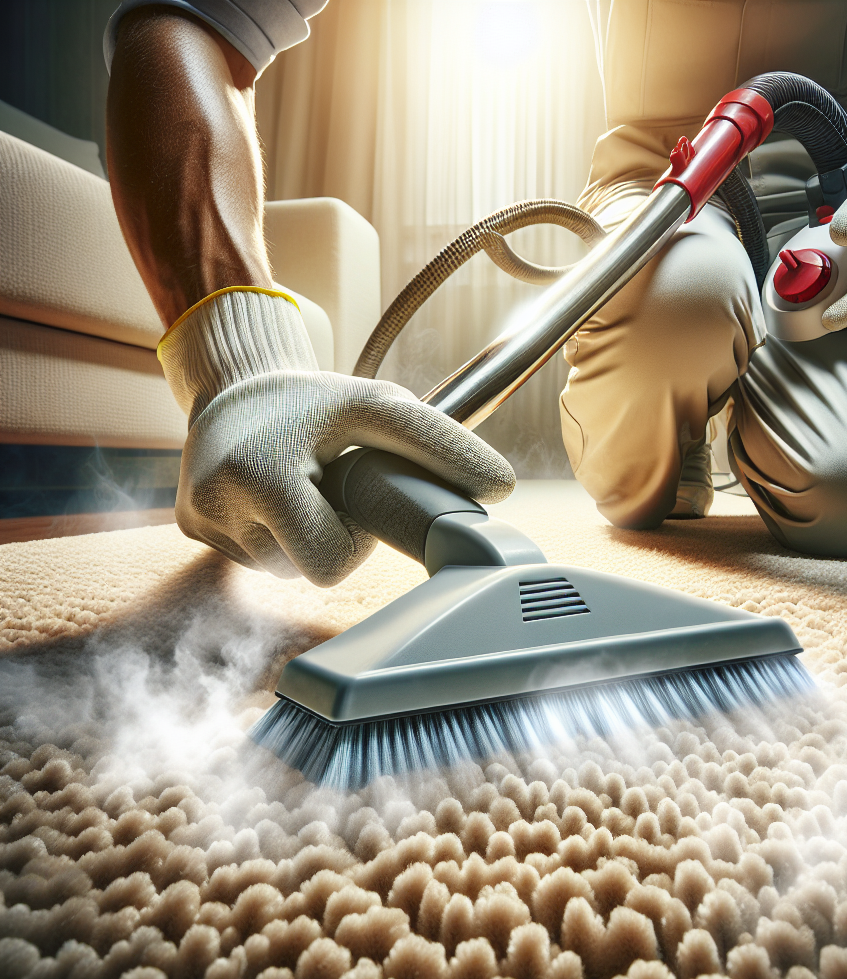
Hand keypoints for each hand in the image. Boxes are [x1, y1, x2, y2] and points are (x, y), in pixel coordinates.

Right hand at [162, 289, 514, 585]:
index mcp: (256, 474)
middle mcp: (215, 504)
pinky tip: (271, 494)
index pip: (329, 563)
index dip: (353, 537)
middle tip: (326, 488)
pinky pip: (255, 556)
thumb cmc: (312, 400)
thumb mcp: (377, 406)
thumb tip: (500, 486)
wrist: (235, 383)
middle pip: (306, 572)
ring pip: (281, 566)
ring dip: (303, 533)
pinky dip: (275, 532)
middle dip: (329, 537)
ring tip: (297, 484)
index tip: (351, 495)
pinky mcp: (189, 527)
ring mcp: (197, 521)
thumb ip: (437, 443)